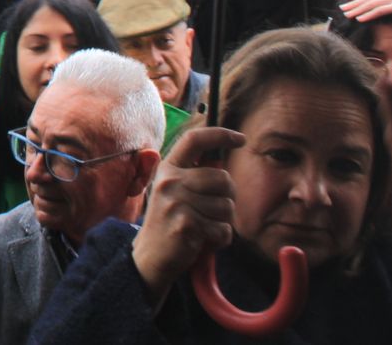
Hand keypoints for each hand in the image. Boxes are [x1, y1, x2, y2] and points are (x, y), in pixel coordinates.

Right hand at [131, 127, 243, 303]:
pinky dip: (220, 239)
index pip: (194, 139)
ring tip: (203, 227)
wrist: (151, 256)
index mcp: (168, 168)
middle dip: (228, 198)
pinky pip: (223, 229)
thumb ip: (195, 176)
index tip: (241, 138)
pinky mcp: (186, 224)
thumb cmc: (171, 221)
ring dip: (222, 222)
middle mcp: (170, 181)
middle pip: (223, 178)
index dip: (220, 135)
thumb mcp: (176, 192)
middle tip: (212, 211)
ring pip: (227, 207)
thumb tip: (221, 160)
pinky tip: (203, 240)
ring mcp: (176, 202)